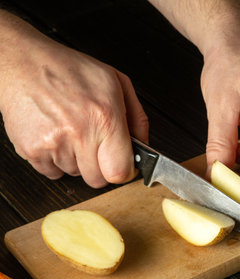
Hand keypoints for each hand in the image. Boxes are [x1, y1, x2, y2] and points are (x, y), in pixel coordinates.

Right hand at [0, 20, 148, 187]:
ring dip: (75, 160)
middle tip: (91, 142)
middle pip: (97, 180)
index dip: (122, 171)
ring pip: (75, 175)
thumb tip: (144, 147)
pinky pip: (52, 174)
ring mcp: (54, 145)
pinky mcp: (32, 151)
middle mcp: (80, 134)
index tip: (120, 164)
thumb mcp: (115, 82)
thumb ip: (136, 118)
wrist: (21, 62)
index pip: (120, 173)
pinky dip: (55, 161)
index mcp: (105, 117)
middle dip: (98, 166)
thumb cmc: (68, 70)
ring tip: (68, 131)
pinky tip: (54, 136)